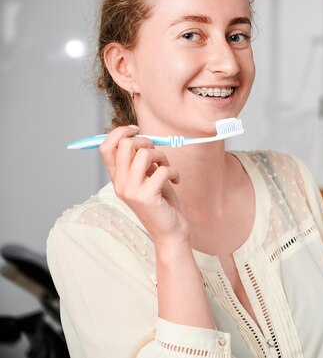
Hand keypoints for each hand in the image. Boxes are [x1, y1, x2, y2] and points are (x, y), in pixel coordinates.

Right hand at [99, 125, 187, 247]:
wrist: (169, 232)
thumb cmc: (160, 203)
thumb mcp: (146, 178)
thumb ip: (141, 161)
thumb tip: (142, 137)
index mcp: (117, 178)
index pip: (106, 146)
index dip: (121, 132)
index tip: (137, 131)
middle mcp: (120, 183)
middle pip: (126, 144)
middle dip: (147, 142)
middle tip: (157, 154)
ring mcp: (131, 191)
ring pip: (145, 154)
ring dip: (162, 156)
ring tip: (167, 169)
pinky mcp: (146, 196)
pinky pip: (162, 169)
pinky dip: (174, 171)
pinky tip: (176, 180)